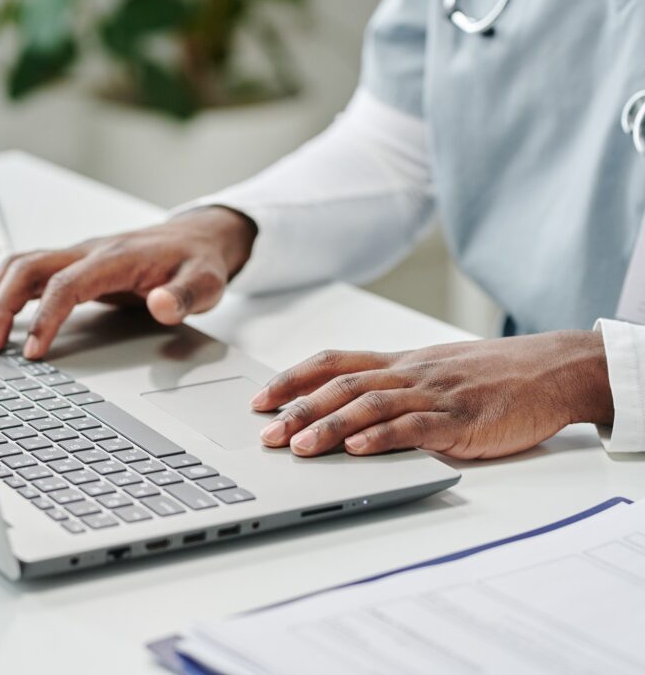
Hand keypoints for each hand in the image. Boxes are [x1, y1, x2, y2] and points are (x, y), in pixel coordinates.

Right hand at [0, 206, 256, 358]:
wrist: (196, 238)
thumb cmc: (198, 263)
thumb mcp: (206, 283)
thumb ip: (185, 295)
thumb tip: (162, 304)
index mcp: (116, 258)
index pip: (68, 284)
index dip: (46, 317)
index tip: (32, 351)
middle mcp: (88, 252)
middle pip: (28, 267)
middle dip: (1, 305)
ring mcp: (76, 256)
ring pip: (19, 266)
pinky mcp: (71, 266)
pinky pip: (26, 274)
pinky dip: (2, 294)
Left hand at [250, 331, 613, 459]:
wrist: (553, 369)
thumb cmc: (491, 374)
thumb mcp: (433, 373)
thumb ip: (394, 390)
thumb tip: (345, 418)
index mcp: (399, 363)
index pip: (333, 363)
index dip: (292, 379)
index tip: (260, 400)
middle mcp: (409, 373)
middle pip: (342, 385)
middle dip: (297, 410)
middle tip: (265, 434)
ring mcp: (435, 394)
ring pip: (371, 404)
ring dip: (330, 426)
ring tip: (299, 448)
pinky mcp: (462, 419)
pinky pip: (416, 426)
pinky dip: (383, 438)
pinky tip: (358, 450)